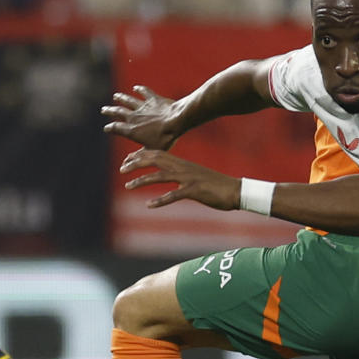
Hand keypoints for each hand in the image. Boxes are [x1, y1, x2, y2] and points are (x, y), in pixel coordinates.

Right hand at [102, 85, 183, 148]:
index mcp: (132, 130)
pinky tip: (136, 87)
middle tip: (104, 109)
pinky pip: (145, 92)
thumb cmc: (165, 138)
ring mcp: (143, 107)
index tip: (106, 128)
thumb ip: (138, 156)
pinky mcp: (153, 99)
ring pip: (129, 101)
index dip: (110, 128)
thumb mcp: (150, 150)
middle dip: (110, 111)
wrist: (177, 121)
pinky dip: (140, 89)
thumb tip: (125, 165)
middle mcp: (134, 117)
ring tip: (116, 96)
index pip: (116, 128)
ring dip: (121, 98)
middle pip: (118, 112)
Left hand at [120, 148, 239, 210]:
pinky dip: (161, 199)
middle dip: (137, 163)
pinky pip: (174, 195)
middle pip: (155, 159)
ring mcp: (189, 178)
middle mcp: (184, 167)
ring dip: (142, 180)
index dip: (141, 155)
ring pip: (161, 175)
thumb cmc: (216, 185)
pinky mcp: (195, 191)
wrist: (236, 190)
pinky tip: (149, 205)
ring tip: (127, 186)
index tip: (127, 160)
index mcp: (183, 163)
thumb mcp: (195, 176)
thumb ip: (181, 174)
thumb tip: (169, 175)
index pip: (158, 154)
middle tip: (122, 169)